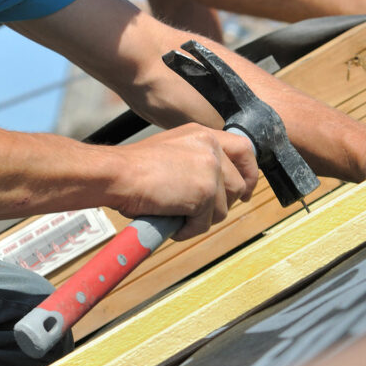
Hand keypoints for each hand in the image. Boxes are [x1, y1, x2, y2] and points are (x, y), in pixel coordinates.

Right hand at [115, 124, 259, 239]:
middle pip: (238, 185)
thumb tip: (214, 189)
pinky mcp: (206, 192)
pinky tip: (171, 223)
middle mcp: (212, 148)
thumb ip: (196, 161)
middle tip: (200, 213)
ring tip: (176, 216)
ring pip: (224, 208)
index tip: (246, 191)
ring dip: (201, 219)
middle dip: (223, 204)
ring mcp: (211, 170)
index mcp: (204, 135)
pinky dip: (187, 230)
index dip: (249, 173)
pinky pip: (204, 223)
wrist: (116, 173)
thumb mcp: (172, 151)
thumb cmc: (132, 168)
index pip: (243, 149)